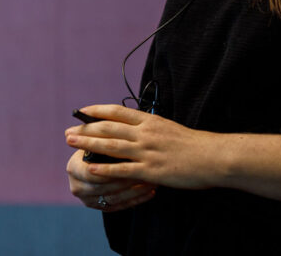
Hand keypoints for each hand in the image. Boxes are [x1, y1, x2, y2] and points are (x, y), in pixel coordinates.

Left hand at [65, 104, 223, 190]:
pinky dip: (105, 169)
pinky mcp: (151, 170)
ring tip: (71, 143)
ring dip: (88, 144)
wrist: (213, 156)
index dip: (97, 111)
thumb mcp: (170, 128)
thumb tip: (135, 129)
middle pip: (109, 128)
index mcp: (150, 121)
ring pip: (111, 146)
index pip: (118, 111)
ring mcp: (147, 151)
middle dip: (86, 129)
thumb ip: (151, 129)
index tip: (82, 111)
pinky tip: (91, 169)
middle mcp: (145, 133)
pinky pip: (123, 170)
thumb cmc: (194, 144)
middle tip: (68, 131)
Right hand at [65, 146, 156, 213]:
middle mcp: (78, 186)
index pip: (91, 173)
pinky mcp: (102, 207)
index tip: (130, 161)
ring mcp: (90, 199)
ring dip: (134, 190)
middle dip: (125, 180)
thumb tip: (118, 127)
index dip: (110, 169)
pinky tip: (150, 192)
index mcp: (74, 168)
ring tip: (151, 181)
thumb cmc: (102, 145)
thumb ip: (104, 137)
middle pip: (104, 187)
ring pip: (115, 198)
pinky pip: (121, 206)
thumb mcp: (99, 140)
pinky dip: (136, 199)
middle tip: (145, 172)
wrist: (95, 163)